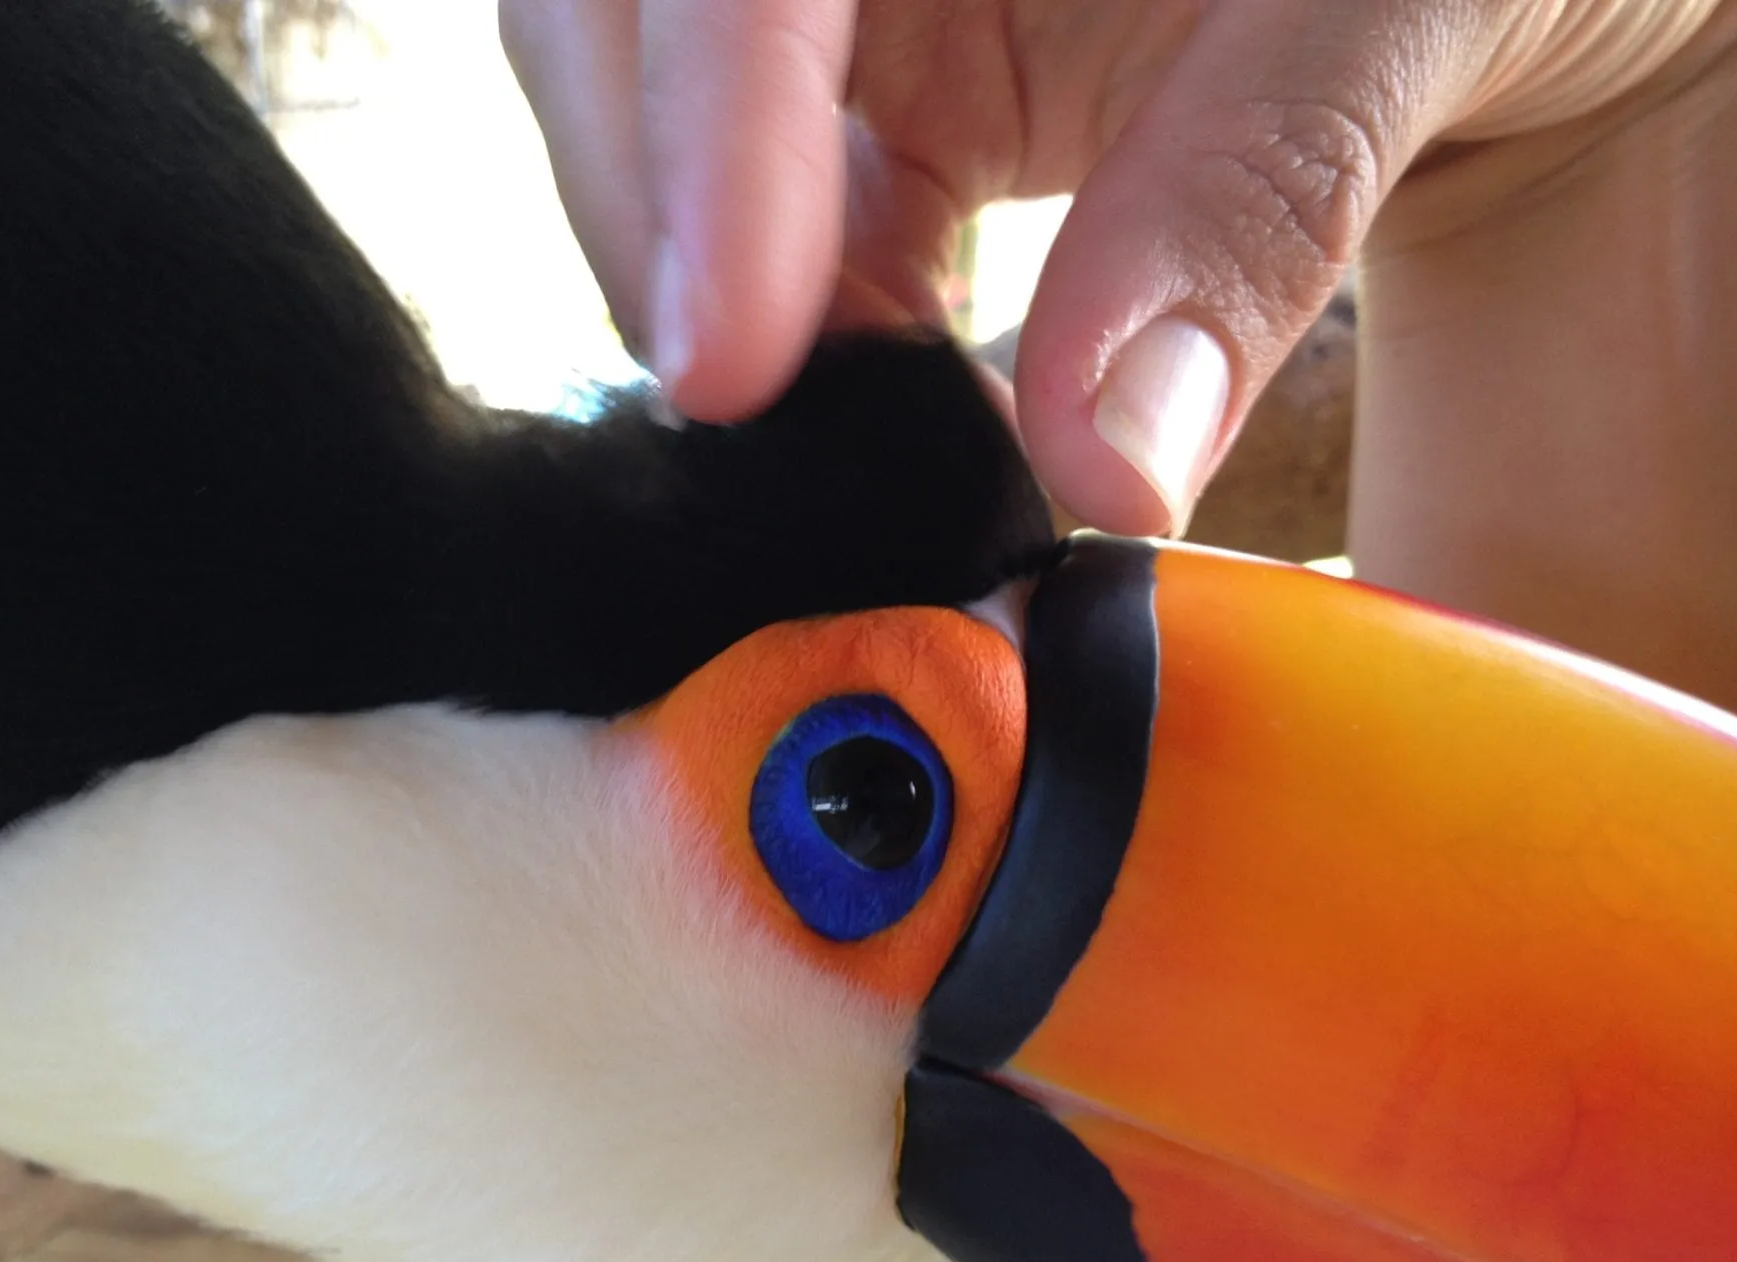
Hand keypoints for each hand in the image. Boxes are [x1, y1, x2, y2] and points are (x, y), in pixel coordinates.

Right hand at [501, 0, 1727, 535]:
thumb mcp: (1387, 31)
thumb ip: (1240, 219)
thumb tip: (1104, 470)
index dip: (703, 133)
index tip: (729, 355)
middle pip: (618, 15)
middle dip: (653, 209)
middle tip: (748, 401)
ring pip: (649, 106)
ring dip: (703, 276)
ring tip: (830, 407)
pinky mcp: (875, 85)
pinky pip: (760, 202)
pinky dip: (792, 316)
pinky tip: (877, 384)